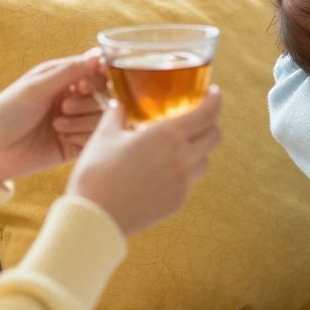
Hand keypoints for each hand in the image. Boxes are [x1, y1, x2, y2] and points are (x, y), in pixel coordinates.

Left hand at [0, 50, 106, 184]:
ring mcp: (76, 123)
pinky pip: (96, 139)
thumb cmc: (6, 112)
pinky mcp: (77, 145)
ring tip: (57, 124)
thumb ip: (70, 71)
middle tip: (65, 106)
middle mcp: (73, 99)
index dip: (98, 79)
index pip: (96, 73)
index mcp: (62, 80)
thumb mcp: (36, 87)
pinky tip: (63, 139)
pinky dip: (83, 137)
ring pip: (103, 117)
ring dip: (82, 120)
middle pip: (105, 96)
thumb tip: (100, 55)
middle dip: (88, 101)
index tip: (83, 86)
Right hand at [65, 87, 222, 235]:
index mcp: (168, 135)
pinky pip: (190, 181)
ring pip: (204, 160)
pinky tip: (164, 170)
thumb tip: (118, 104)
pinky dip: (184, 171)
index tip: (213, 92)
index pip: (207, 113)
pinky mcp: (178, 201)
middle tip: (197, 117)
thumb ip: (116, 115)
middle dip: (210, 123)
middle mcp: (183, 157)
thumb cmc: (96, 173)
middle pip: (214, 136)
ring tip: (178, 146)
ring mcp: (183, 182)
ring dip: (198, 149)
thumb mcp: (104, 136)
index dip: (214, 99)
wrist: (95, 217)